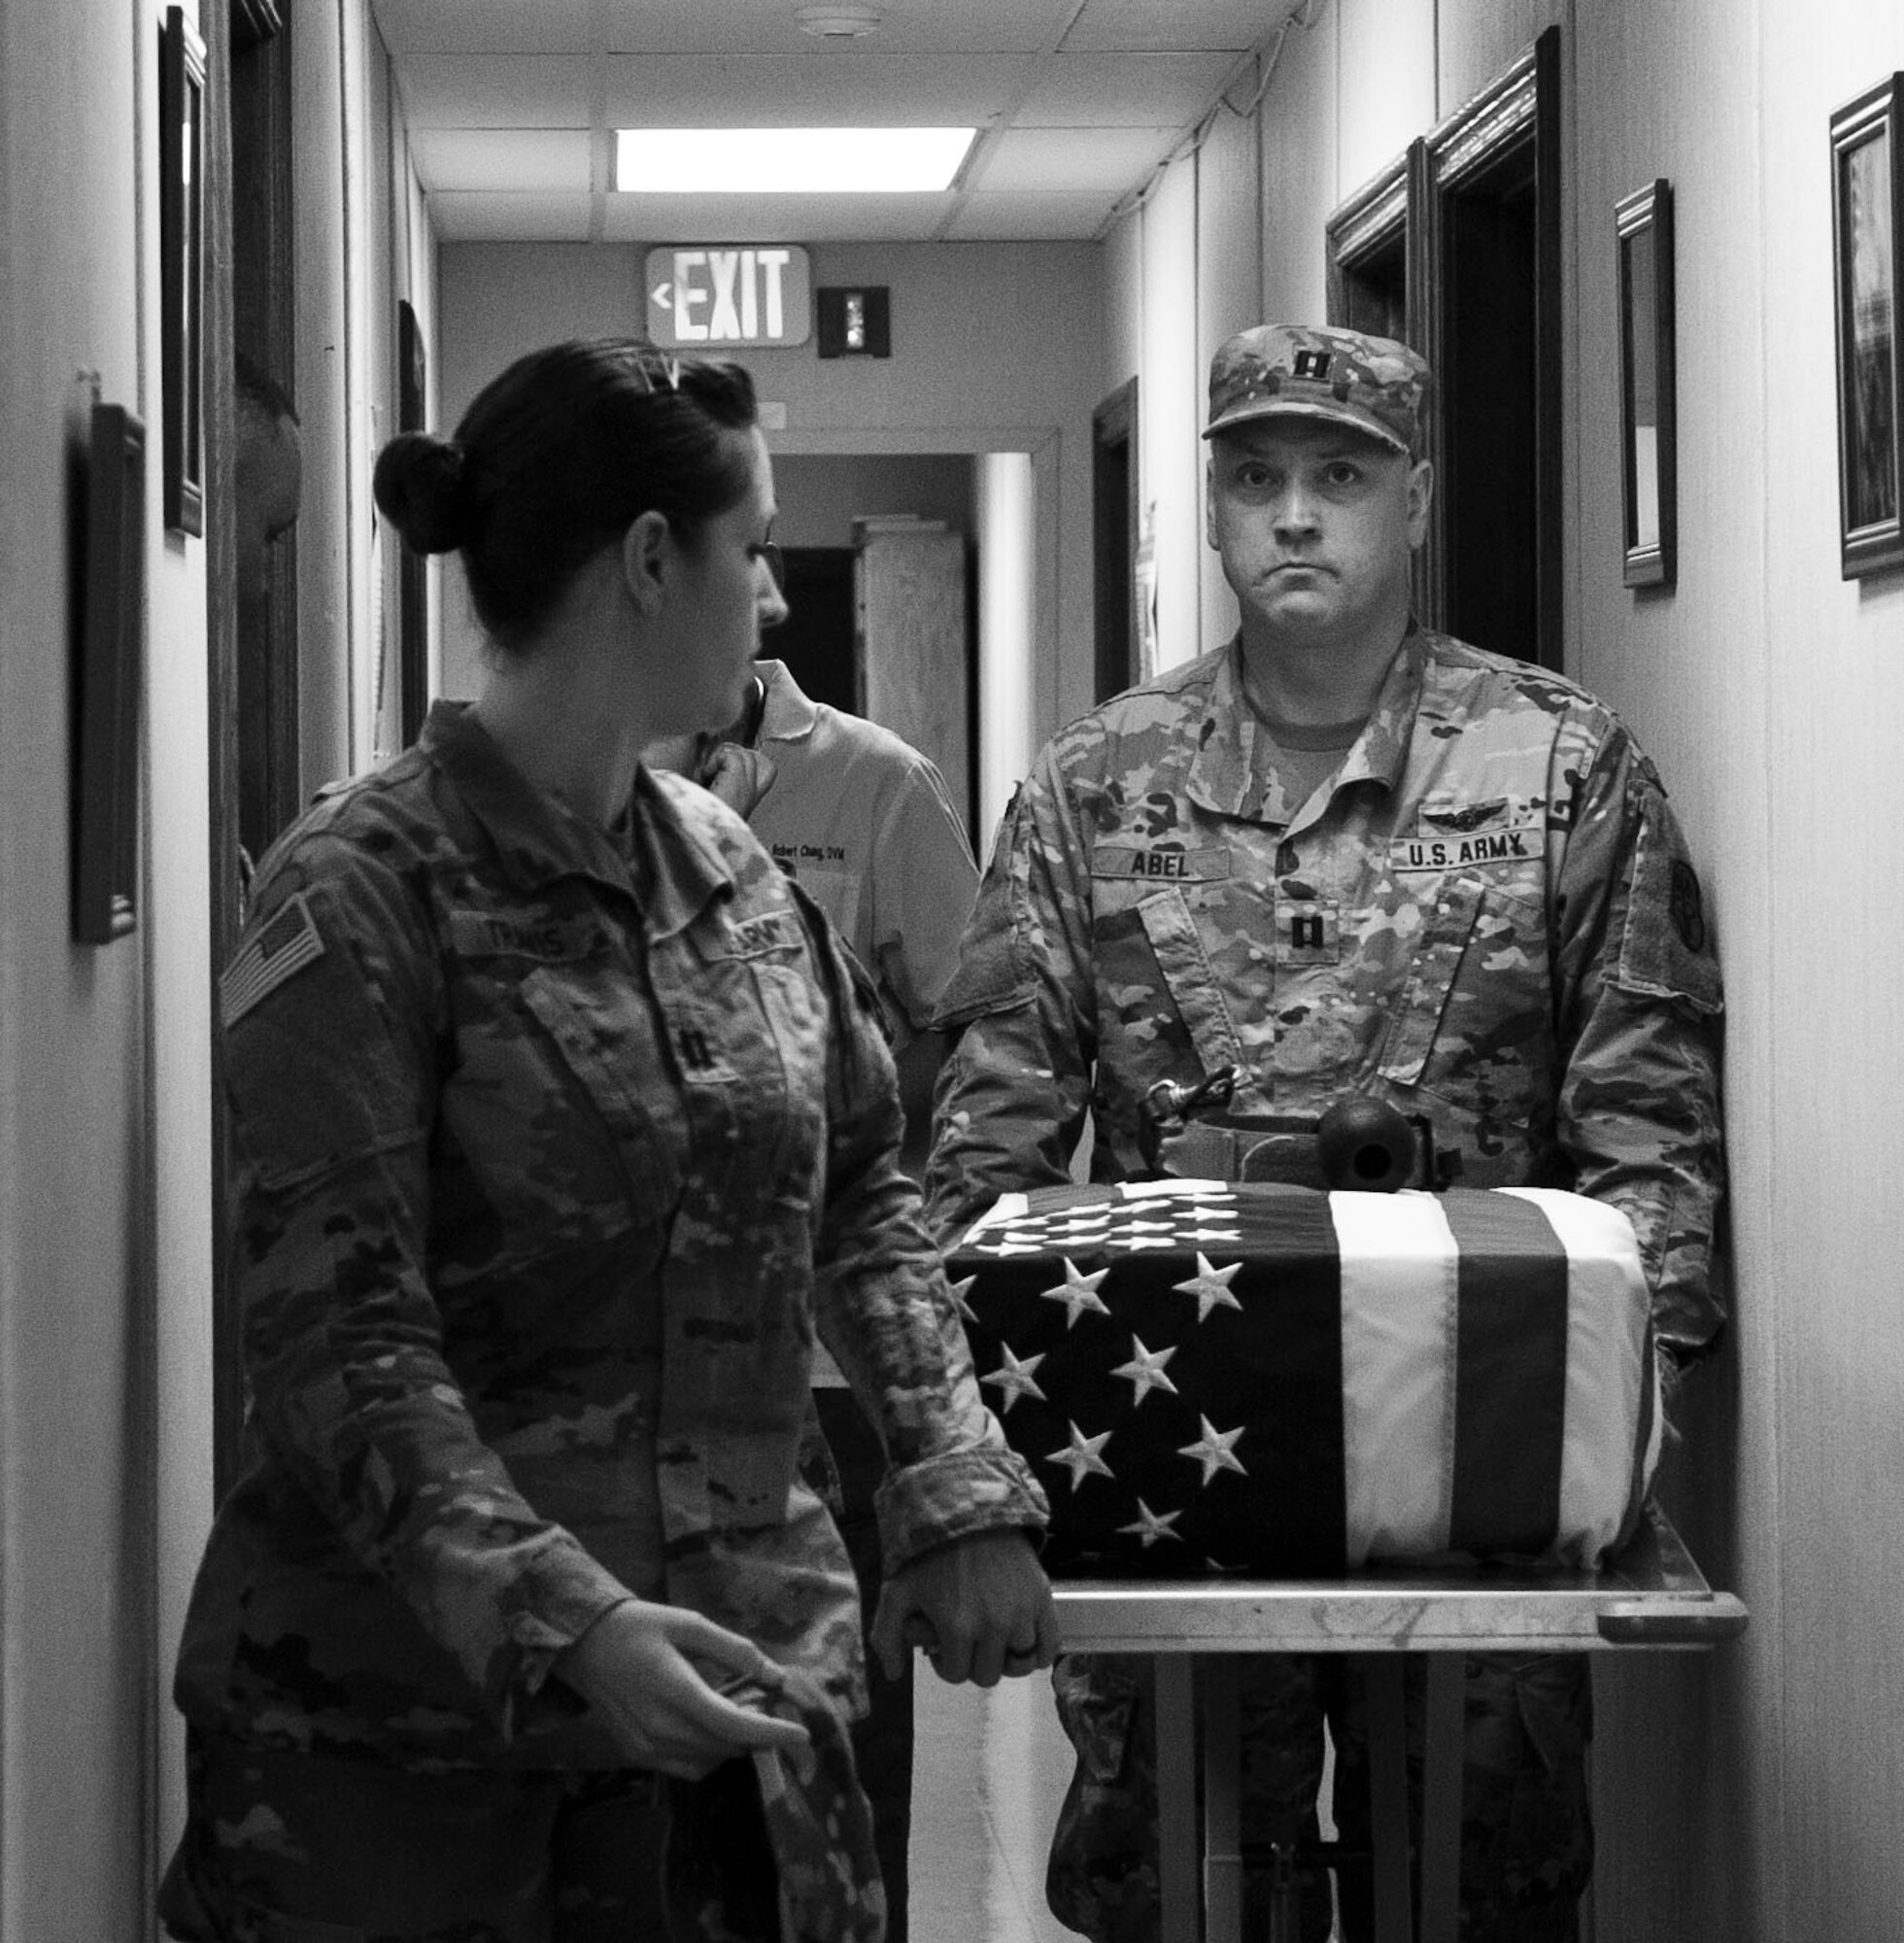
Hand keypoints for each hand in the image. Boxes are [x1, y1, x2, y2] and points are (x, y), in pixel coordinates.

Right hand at [555, 1598, 810, 1779]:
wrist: (583, 1644)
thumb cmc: (639, 1626)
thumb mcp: (690, 1624)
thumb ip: (735, 1651)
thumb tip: (776, 1676)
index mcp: (676, 1690)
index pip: (733, 1725)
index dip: (772, 1733)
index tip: (802, 1735)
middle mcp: (660, 1728)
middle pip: (726, 1747)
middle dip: (755, 1732)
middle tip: (762, 1702)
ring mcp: (646, 1747)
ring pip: (709, 1761)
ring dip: (733, 1743)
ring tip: (736, 1710)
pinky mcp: (637, 1754)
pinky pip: (686, 1768)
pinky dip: (709, 1755)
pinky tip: (710, 1727)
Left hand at [870, 1529, 1057, 1687]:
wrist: (969, 1510)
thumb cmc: (931, 1552)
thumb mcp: (898, 1590)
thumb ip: (886, 1636)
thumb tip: (894, 1673)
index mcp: (958, 1628)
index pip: (956, 1674)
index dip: (946, 1662)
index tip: (944, 1643)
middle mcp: (994, 1625)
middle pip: (987, 1674)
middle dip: (973, 1661)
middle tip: (967, 1639)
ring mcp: (1022, 1613)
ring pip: (1019, 1663)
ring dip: (1004, 1656)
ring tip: (992, 1638)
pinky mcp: (1042, 1598)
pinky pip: (1049, 1646)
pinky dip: (1039, 1652)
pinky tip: (1023, 1641)